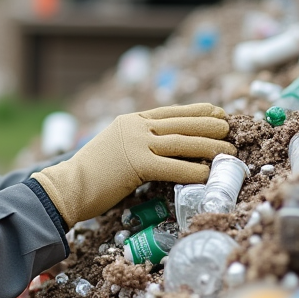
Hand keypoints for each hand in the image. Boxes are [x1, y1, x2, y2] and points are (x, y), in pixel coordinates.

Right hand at [32, 103, 235, 227]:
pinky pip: (172, 167)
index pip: (171, 112)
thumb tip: (165, 149)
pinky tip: (207, 174)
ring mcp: (135, 144)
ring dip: (209, 147)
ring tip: (229, 152)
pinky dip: (192, 170)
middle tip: (230, 130)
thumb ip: (137, 142)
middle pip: (181, 123)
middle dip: (209, 125)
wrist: (67, 186)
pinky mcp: (135, 165)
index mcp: (131, 120)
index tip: (218, 112)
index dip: (198, 111)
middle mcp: (135, 127)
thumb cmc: (91, 173)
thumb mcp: (115, 146)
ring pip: (181, 142)